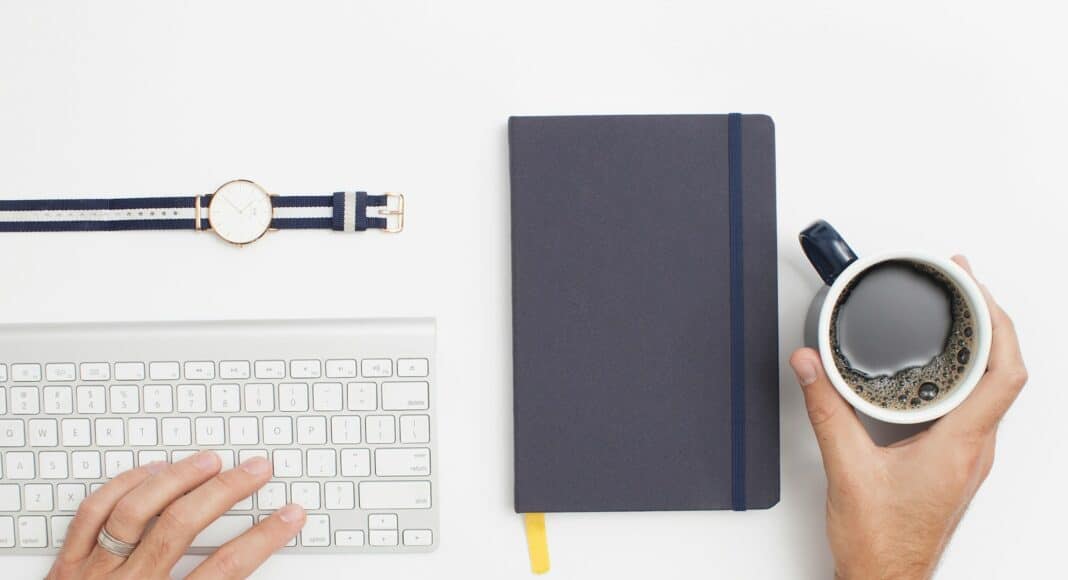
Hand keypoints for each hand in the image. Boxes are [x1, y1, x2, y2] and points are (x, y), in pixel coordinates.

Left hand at [46, 451, 305, 579]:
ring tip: (209, 461)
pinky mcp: (65, 566)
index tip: (289, 516)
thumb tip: (244, 570)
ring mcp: (93, 574)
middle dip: (227, 491)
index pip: (225, 569)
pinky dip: (123, 487)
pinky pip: (92, 515)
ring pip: (135, 511)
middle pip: (182, 527)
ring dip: (177, 479)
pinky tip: (150, 472)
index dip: (263, 538)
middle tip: (256, 470)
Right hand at [790, 256, 1026, 579]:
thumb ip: (825, 411)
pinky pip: (974, 407)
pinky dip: (966, 374)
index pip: (1004, 373)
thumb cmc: (880, 542)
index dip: (998, 321)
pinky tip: (940, 366)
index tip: (974, 285)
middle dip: (991, 318)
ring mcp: (968, 457)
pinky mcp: (955, 463)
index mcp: (960, 446)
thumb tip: (810, 364)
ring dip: (982, 346)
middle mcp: (974, 449)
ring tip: (959, 313)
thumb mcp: (845, 469)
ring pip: (993, 390)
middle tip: (964, 282)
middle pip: (1006, 371)